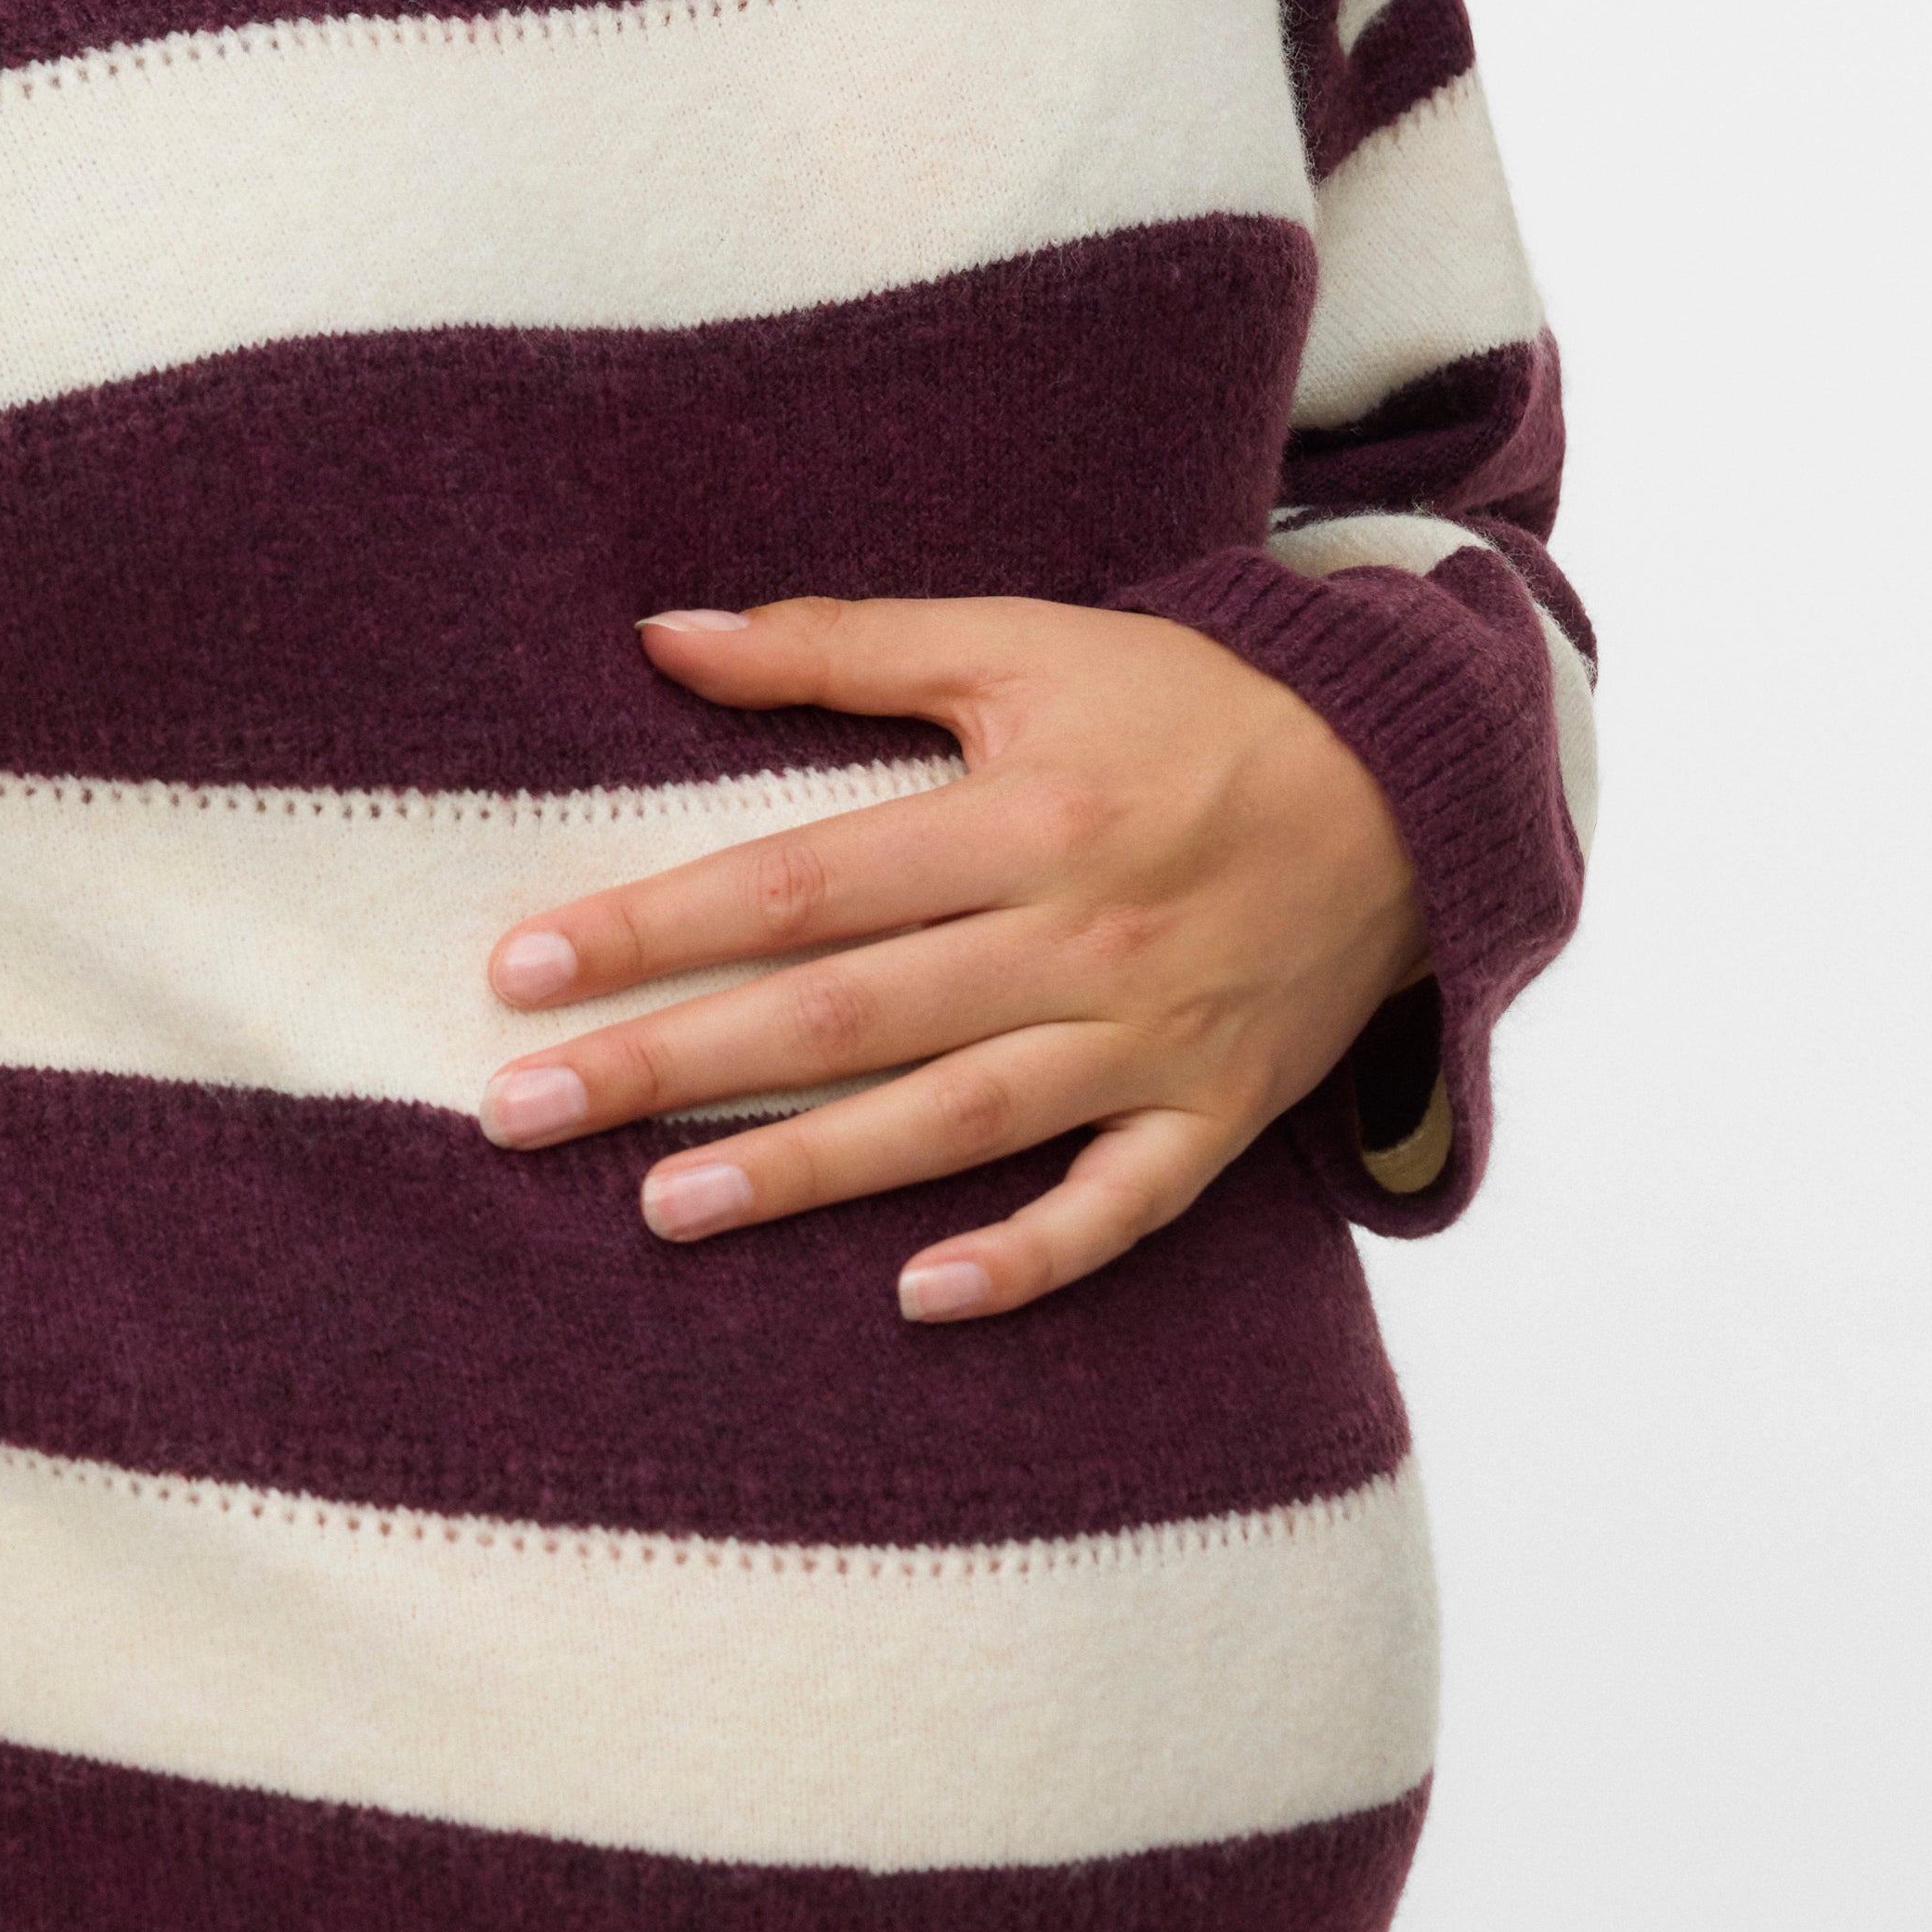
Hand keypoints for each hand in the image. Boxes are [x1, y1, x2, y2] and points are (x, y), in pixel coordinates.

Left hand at [478, 598, 1428, 1323]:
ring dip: (807, 1170)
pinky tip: (919, 1299)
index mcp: (1023, 814)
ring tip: (662, 1209)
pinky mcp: (1217, 1114)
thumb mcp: (1023, 644)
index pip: (798, 883)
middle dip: (674, 1062)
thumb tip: (661, 633)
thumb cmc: (1187, 705)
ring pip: (957, 1119)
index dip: (652, 926)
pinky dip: (1030, 1258)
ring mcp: (1151, 1036)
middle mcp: (1080, 933)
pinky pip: (1121, 1208)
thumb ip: (842, 644)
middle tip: (521, 1111)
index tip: (518, 970)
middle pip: (846, 1012)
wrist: (1412, 781)